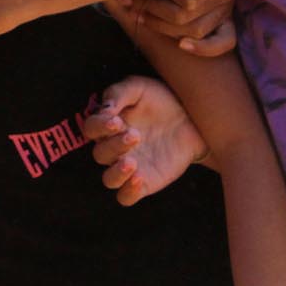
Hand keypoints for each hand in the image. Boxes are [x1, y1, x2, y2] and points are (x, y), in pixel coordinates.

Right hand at [83, 75, 207, 204]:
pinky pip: (126, 197)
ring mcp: (129, 167)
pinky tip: (139, 179)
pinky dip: (128, 192)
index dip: (98, 127)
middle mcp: (114, 149)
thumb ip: (118, 93)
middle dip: (114, 146)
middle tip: (136, 135)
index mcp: (108, 126)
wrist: (194, 119)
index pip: (90, 129)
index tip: (116, 121)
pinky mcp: (145, 183)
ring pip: (109, 180)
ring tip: (133, 162)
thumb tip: (104, 109)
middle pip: (100, 154)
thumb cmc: (162, 100)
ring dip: (117, 172)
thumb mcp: (140, 87)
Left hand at [117, 0, 236, 54]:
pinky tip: (182, 45)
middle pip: (187, 17)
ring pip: (195, 31)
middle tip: (130, 0)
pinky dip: (205, 48)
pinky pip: (225, 41)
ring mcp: (226, 7)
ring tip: (138, 12)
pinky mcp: (225, 19)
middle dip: (153, 9)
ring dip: (162, 26)